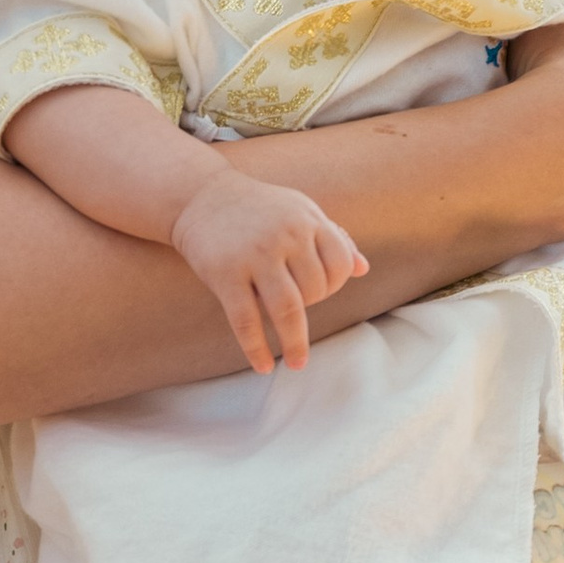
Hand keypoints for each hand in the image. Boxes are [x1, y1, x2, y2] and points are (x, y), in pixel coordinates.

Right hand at [169, 171, 367, 373]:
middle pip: (315, 289)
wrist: (201, 196)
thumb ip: (333, 237)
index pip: (340, 264)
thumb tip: (363, 268)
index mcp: (306, 220)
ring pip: (288, 309)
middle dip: (312, 306)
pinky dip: (256, 348)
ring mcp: (254, 255)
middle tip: (296, 310)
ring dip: (295, 342)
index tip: (320, 293)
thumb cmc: (258, 209)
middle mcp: (284, 236)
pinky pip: (246, 320)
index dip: (336, 286)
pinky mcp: (225, 274)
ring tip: (297, 363)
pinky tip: (264, 365)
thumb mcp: (300, 211)